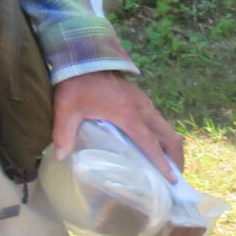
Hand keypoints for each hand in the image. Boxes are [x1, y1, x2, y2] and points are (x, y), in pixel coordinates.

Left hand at [53, 70, 184, 171]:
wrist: (85, 57)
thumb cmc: (76, 84)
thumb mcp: (66, 109)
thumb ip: (64, 133)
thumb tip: (59, 157)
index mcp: (128, 116)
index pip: (150, 144)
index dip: (161, 163)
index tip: (171, 179)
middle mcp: (142, 110)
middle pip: (169, 137)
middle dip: (176, 157)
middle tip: (176, 176)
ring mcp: (145, 103)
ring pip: (167, 128)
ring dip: (172, 146)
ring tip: (170, 164)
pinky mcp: (142, 99)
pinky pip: (160, 121)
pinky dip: (164, 136)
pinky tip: (156, 144)